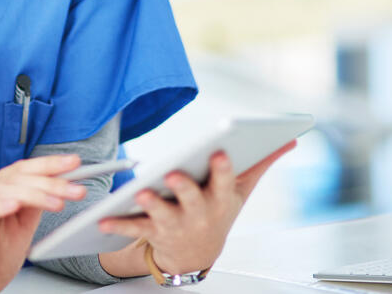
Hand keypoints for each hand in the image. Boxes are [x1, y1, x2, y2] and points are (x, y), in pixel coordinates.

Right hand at [0, 154, 85, 293]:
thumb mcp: (24, 225)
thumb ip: (35, 203)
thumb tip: (59, 182)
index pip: (24, 168)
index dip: (49, 163)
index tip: (74, 162)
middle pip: (16, 177)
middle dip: (49, 181)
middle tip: (74, 189)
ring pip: (1, 190)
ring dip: (33, 194)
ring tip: (56, 203)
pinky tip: (14, 205)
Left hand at [97, 141, 295, 274]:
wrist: (196, 254)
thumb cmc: (217, 211)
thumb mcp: (241, 190)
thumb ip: (261, 162)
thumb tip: (289, 138)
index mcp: (220, 198)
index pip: (224, 181)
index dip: (223, 168)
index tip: (220, 152)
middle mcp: (198, 213)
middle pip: (192, 199)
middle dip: (184, 187)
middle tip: (173, 174)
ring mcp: (174, 225)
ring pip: (162, 215)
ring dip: (151, 204)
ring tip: (139, 193)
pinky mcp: (151, 233)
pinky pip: (132, 229)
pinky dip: (116, 225)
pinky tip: (102, 220)